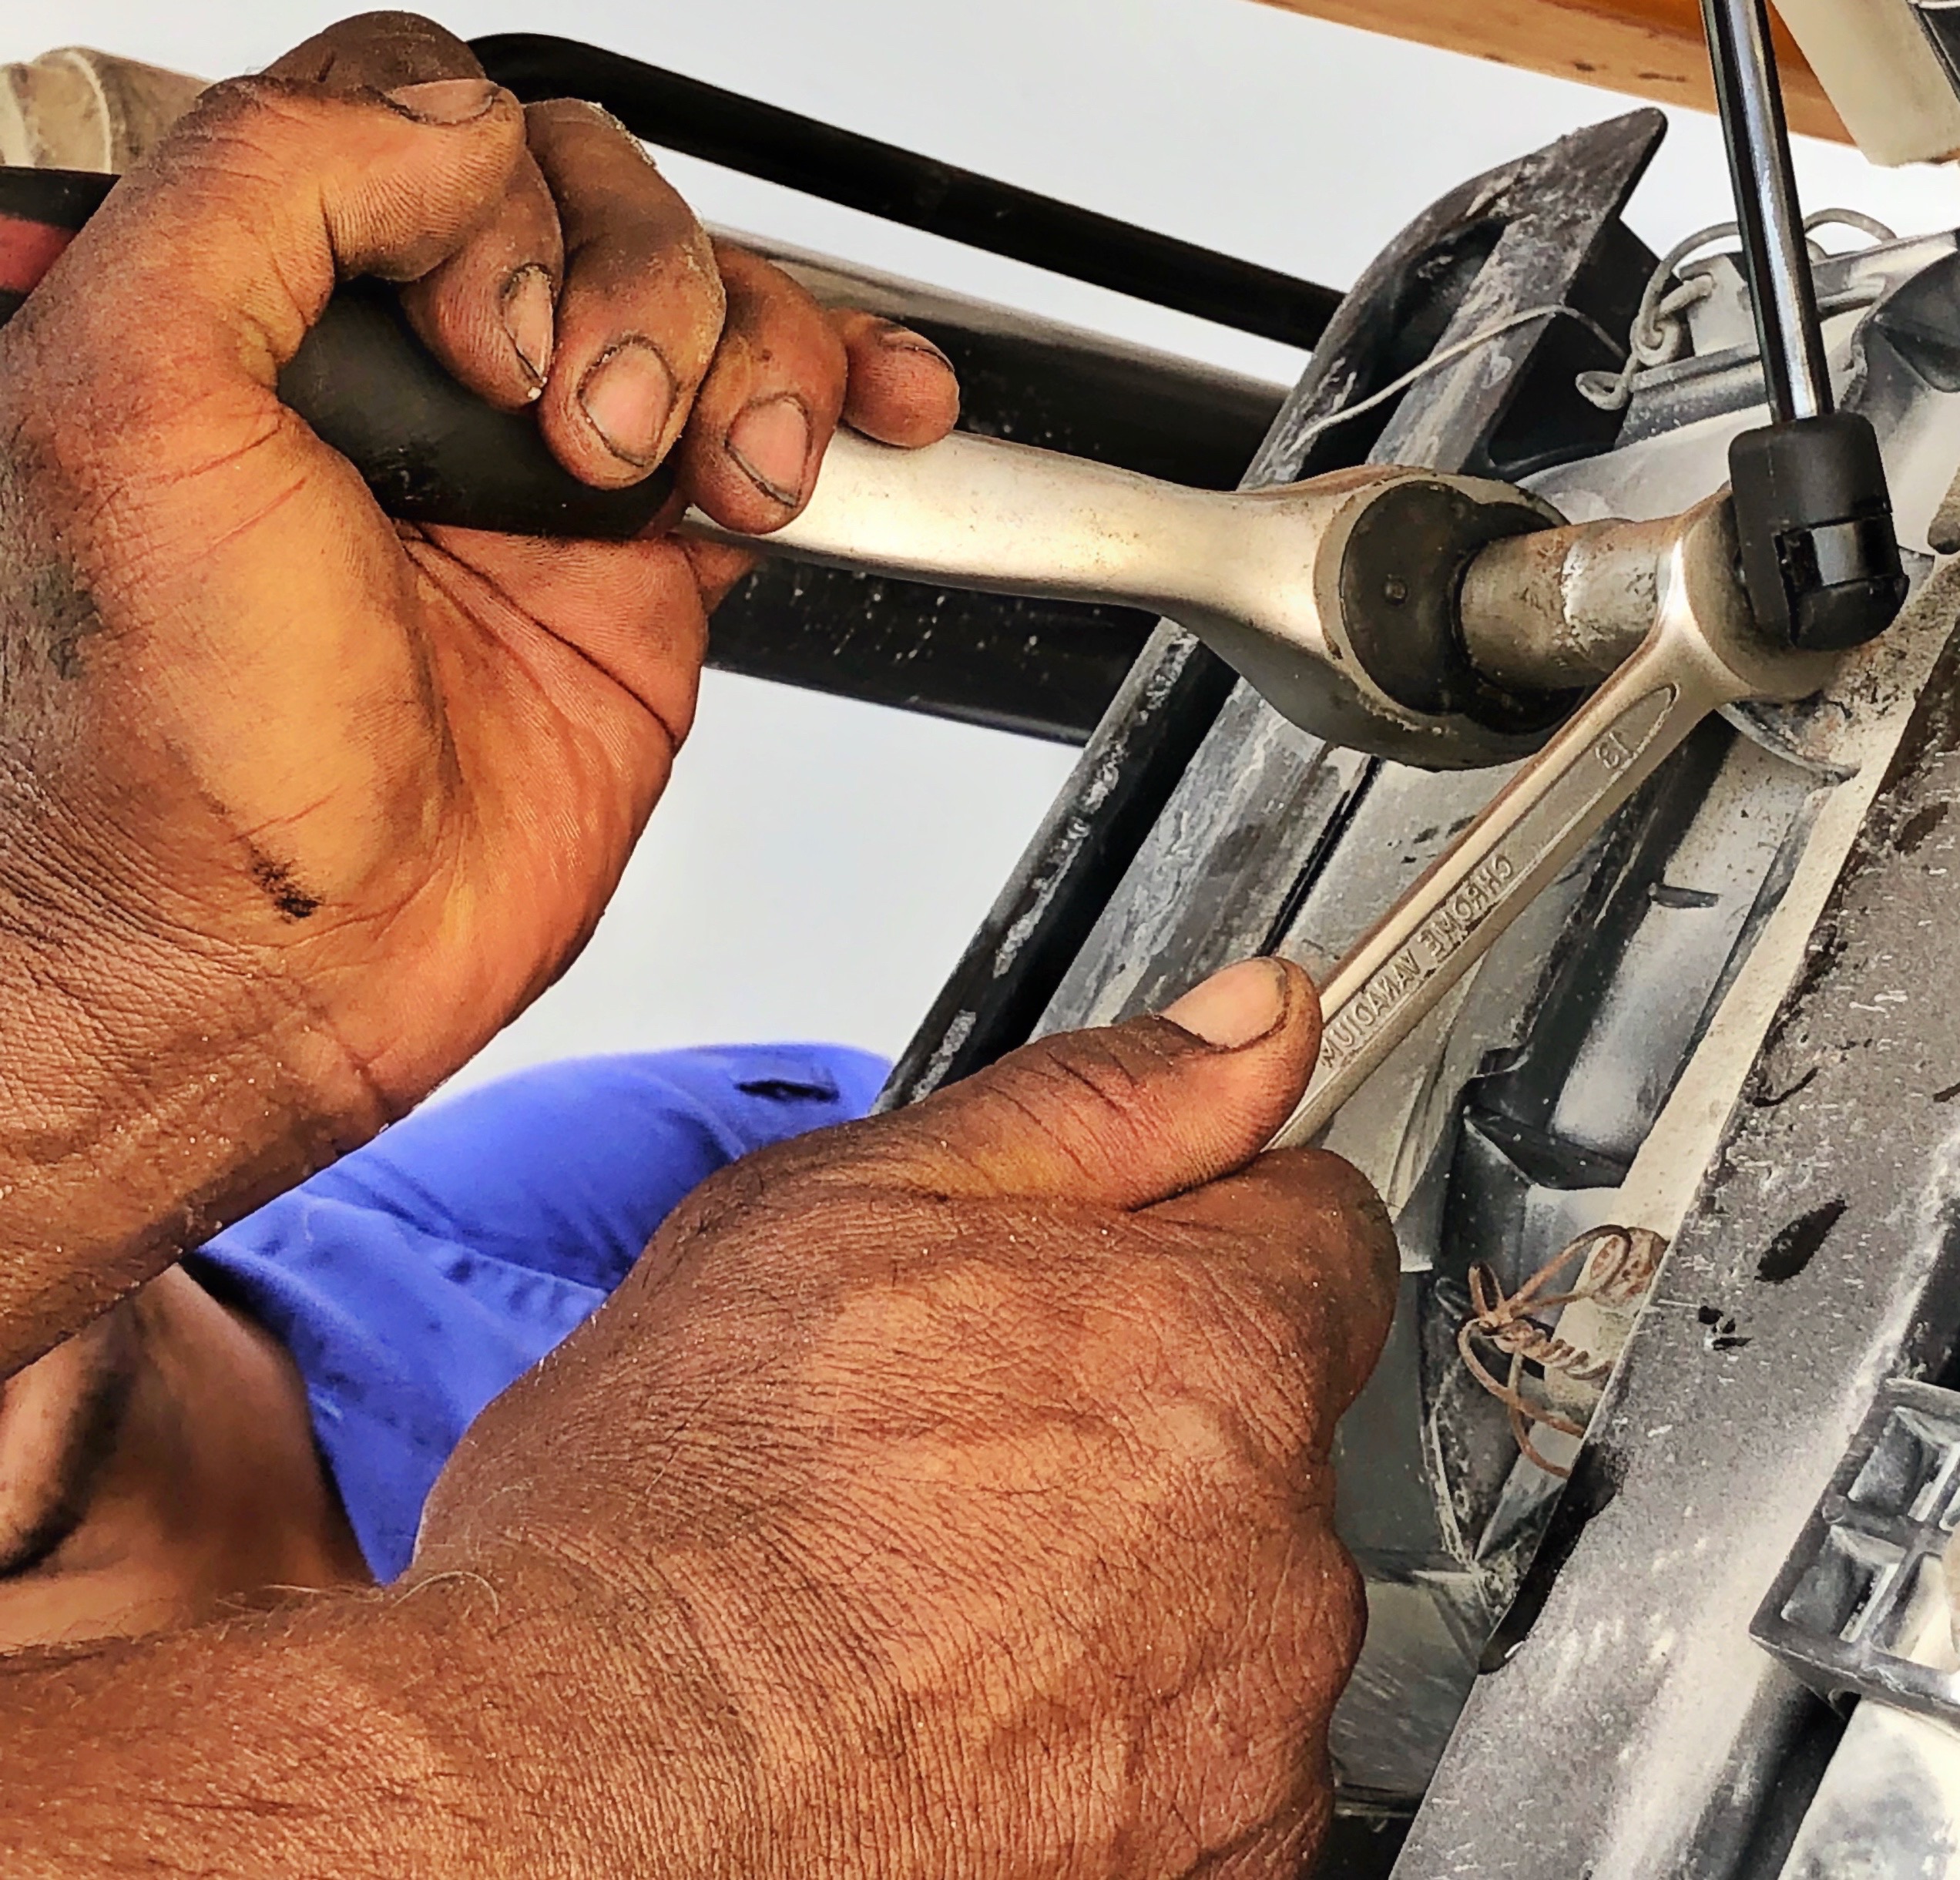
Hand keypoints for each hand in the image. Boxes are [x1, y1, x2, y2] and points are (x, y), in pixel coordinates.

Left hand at [0, 14, 956, 1358]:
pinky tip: (865, 422)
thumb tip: (458, 135)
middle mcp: (403, 364)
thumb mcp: (125, 399)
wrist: (279, 971)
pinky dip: (846, 404)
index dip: (491, 190)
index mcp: (257, 292)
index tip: (478, 343)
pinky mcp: (639, 570)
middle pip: (592, 183)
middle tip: (575, 432)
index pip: (422, 111)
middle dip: (633, 285)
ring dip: (747, 352)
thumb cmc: (166, 749)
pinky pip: (772, 432)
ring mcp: (533, 467)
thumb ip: (265, 189)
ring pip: (705, 298)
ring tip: (698, 476)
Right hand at [415, 958, 1397, 1875]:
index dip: (1198, 1219)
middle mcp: (1276, 1552)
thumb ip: (1095, 1103)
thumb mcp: (851, 1207)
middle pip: (1265, 1421)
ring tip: (932, 1592)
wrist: (581, 1801)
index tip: (1111, 1262)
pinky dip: (1112, 1732)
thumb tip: (1254, 1021)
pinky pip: (1201, 1756)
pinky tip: (956, 1714)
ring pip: (1231, 1595)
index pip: (1314, 1221)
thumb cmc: (676, 1521)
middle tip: (958, 1436)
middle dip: (1145, 1407)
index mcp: (1211, 1347)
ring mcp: (1251, 1734)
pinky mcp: (1207, 1876)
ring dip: (1127, 1578)